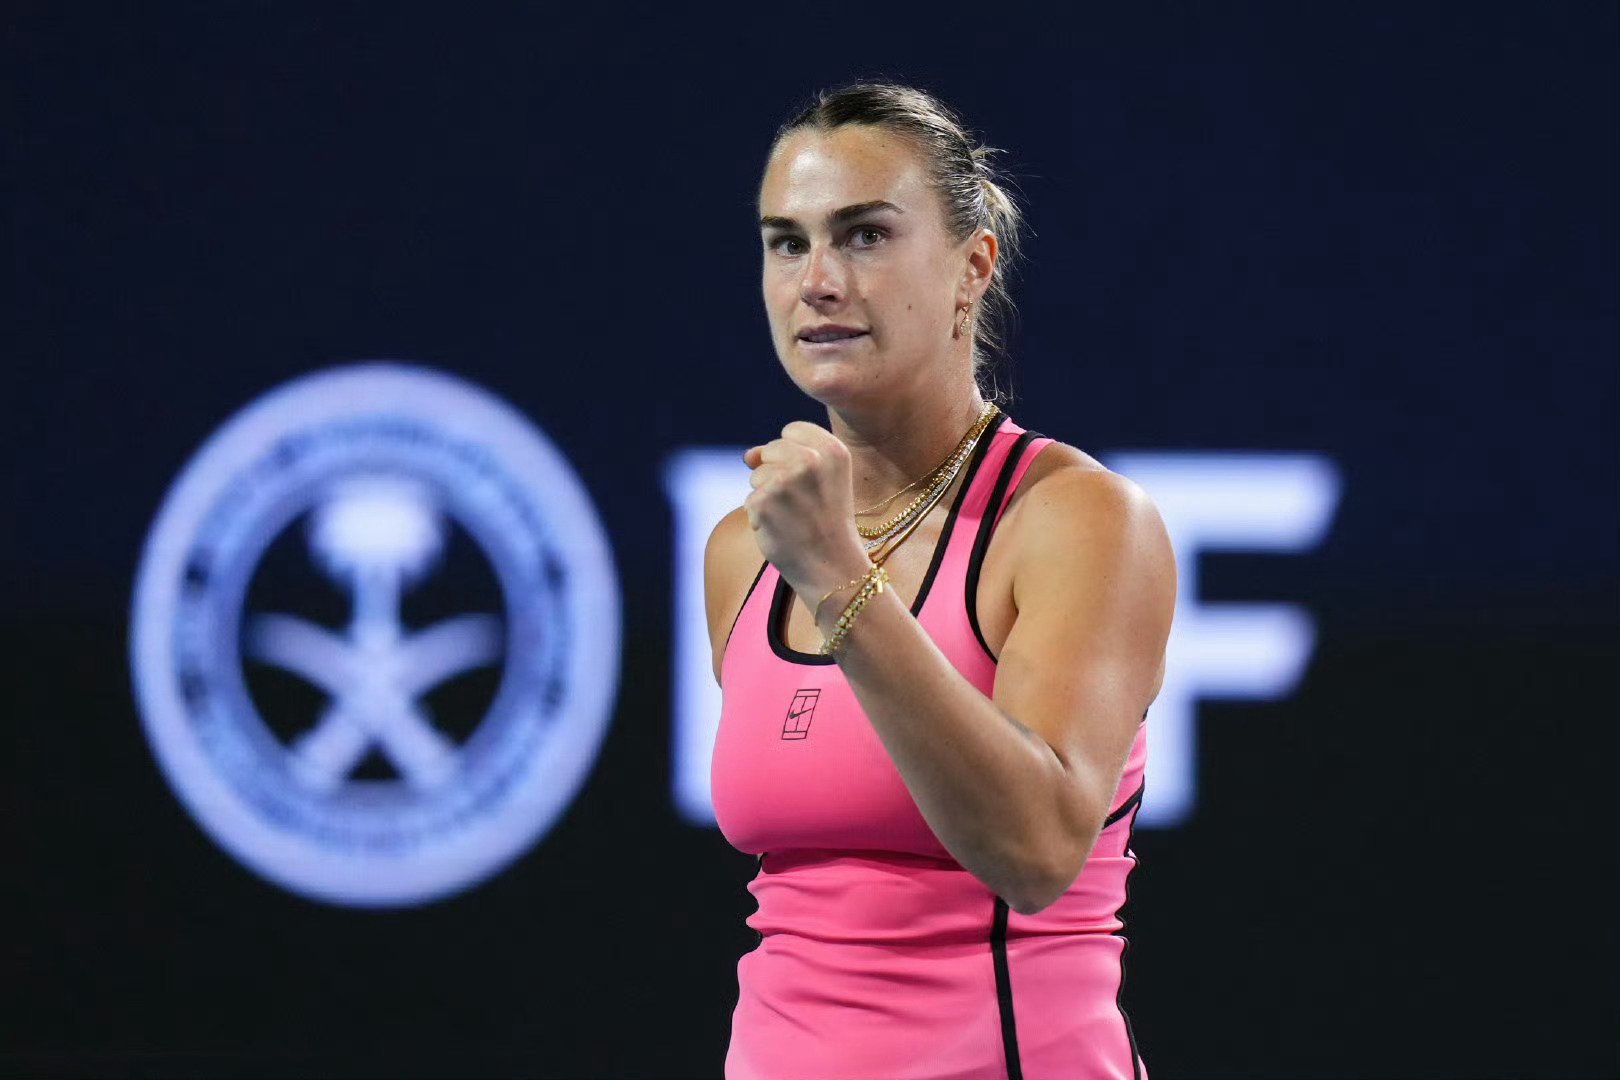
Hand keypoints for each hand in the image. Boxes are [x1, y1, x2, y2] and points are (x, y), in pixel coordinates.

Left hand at [743, 422, 871, 600]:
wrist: (833, 568)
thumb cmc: (826, 523)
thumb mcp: (822, 481)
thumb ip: (788, 457)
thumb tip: (747, 455)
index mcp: (833, 449)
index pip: (792, 430)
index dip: (793, 455)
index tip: (810, 481)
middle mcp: (810, 460)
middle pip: (771, 450)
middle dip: (777, 474)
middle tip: (803, 504)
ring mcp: (784, 480)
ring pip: (756, 476)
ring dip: (768, 497)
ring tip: (794, 518)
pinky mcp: (763, 502)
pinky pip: (750, 500)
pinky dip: (760, 517)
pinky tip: (782, 530)